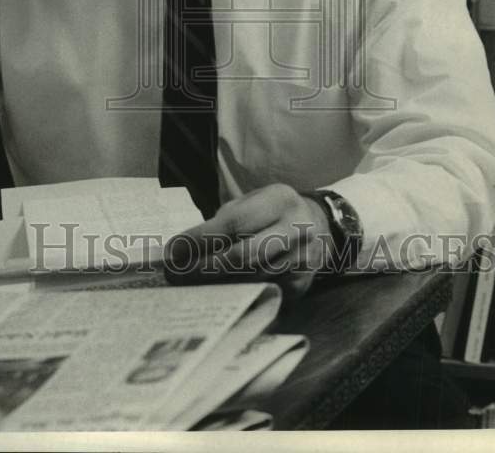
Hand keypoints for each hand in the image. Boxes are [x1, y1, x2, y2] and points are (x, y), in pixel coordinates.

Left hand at [164, 184, 330, 298]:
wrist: (321, 225)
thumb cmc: (272, 212)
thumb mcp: (251, 203)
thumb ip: (221, 222)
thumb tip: (181, 249)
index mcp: (279, 200)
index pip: (234, 223)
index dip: (200, 239)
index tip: (173, 252)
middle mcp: (295, 229)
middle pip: (243, 256)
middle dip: (204, 268)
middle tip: (176, 275)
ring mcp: (302, 260)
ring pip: (251, 279)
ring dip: (216, 285)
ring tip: (189, 286)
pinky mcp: (302, 285)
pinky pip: (262, 293)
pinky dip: (237, 295)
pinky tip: (218, 295)